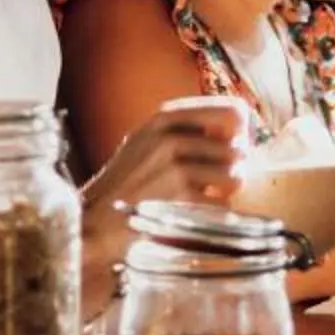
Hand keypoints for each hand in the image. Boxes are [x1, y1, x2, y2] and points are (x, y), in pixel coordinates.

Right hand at [76, 99, 248, 316]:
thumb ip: (186, 130)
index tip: (230, 149)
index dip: (240, 134)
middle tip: (212, 185)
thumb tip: (240, 130)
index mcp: (165, 118)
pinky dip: (213, 215)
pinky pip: (224, 205)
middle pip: (239, 148)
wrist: (93, 223)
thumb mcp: (147, 142)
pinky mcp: (180, 198)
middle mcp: (170, 137)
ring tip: (200, 199)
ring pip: (236, 176)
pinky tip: (190, 215)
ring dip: (225, 194)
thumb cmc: (125, 186)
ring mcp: (175, 167)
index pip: (234, 111)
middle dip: (232, 169)